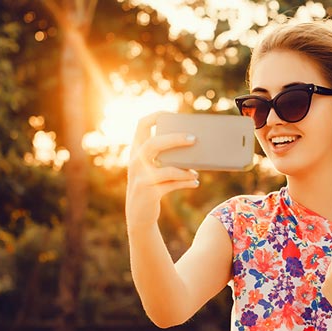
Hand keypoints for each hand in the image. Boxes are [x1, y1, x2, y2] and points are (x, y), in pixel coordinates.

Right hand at [126, 112, 198, 229]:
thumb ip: (166, 156)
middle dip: (175, 139)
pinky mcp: (149, 192)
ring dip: (185, 170)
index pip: (141, 125)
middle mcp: (136, 161)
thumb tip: (194, 146)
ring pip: (167, 168)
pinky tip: (195, 182)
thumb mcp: (153, 168)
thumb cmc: (151, 185)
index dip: (157, 116)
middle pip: (154, 143)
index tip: (173, 114)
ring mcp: (141, 177)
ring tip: (196, 172)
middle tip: (194, 139)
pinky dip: (186, 182)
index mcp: (136, 150)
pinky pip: (172, 184)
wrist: (138, 214)